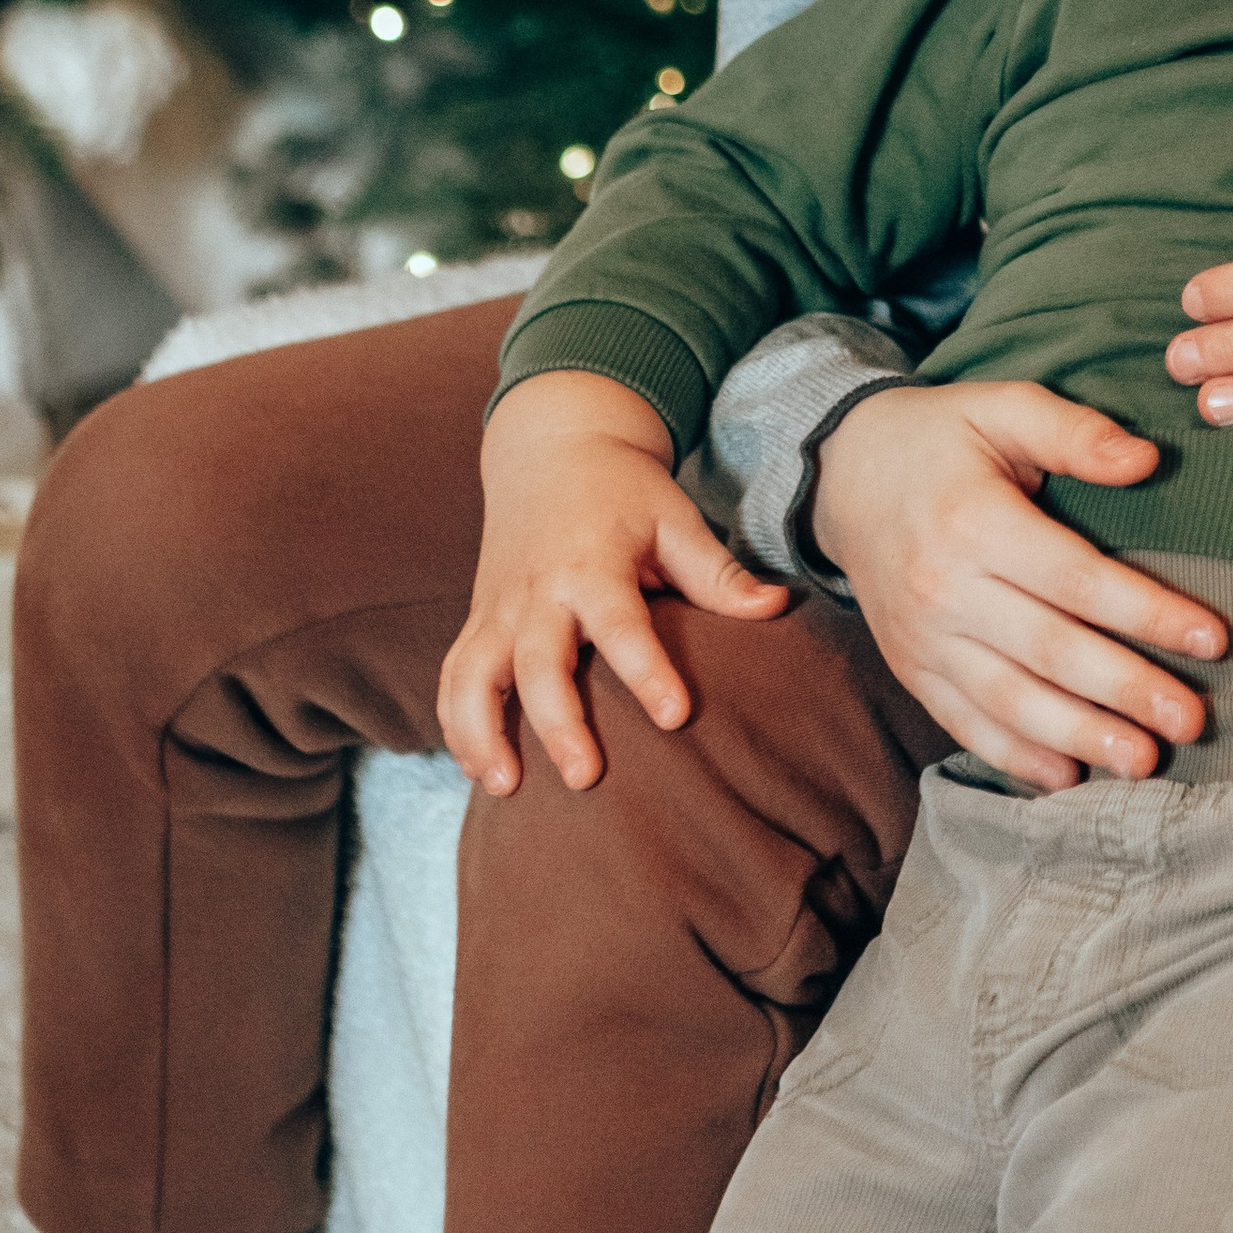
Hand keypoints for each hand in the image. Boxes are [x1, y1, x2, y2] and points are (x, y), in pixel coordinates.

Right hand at [439, 369, 789, 796]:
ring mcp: (499, 607)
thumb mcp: (675, 518)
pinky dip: (456, 723)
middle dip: (556, 722)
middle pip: (538, 662)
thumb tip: (778, 608)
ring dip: (482, 731)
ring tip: (505, 787)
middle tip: (584, 777)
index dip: (647, 671)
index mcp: (592, 562)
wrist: (552, 445)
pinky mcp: (479, 619)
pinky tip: (479, 770)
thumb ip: (718, 573)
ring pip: (474, 675)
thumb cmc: (624, 490)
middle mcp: (539, 590)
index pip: (621, 624)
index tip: (675, 717)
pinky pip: (453, 674)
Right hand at [811, 381, 1229, 793]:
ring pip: (1010, 701)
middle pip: (1050, 651)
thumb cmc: (942, 437)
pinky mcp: (911, 669)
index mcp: (974, 521)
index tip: (1213, 638)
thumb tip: (1147, 460)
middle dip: (1127, 689)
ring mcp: (922, 639)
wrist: (844, 477)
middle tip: (1193, 720)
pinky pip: (964, 723)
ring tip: (1144, 760)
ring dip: (1081, 736)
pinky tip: (1067, 776)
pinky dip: (1015, 757)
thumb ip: (1074, 431)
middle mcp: (943, 589)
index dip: (1147, 612)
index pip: (1076, 578)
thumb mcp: (1003, 407)